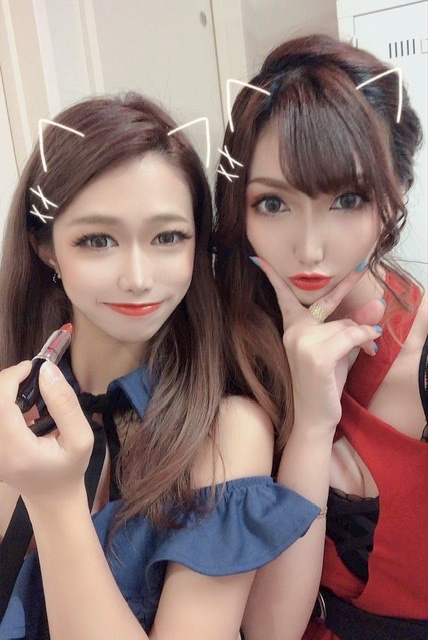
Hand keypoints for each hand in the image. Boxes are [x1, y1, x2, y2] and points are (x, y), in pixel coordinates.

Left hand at [0, 360, 92, 506]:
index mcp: (17, 451)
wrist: (52, 497)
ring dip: (6, 391)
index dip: (11, 378)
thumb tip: (47, 371)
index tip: (33, 368)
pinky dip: (5, 402)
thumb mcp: (81, 438)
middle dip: (8, 381)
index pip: (1, 403)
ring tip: (30, 393)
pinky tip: (22, 407)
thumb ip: (65, 404)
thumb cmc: (69, 468)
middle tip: (33, 377)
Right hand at [251, 258, 384, 430]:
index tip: (257, 258)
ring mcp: (303, 342)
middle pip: (327, 304)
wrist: (314, 416)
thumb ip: (352, 326)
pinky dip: (364, 340)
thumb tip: (376, 305)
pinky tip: (368, 349)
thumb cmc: (323, 382)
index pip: (284, 297)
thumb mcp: (339, 349)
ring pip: (344, 324)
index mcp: (292, 328)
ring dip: (362, 335)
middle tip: (362, 266)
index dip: (272, 277)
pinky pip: (350, 337)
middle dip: (346, 284)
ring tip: (368, 346)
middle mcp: (294, 332)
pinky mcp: (317, 355)